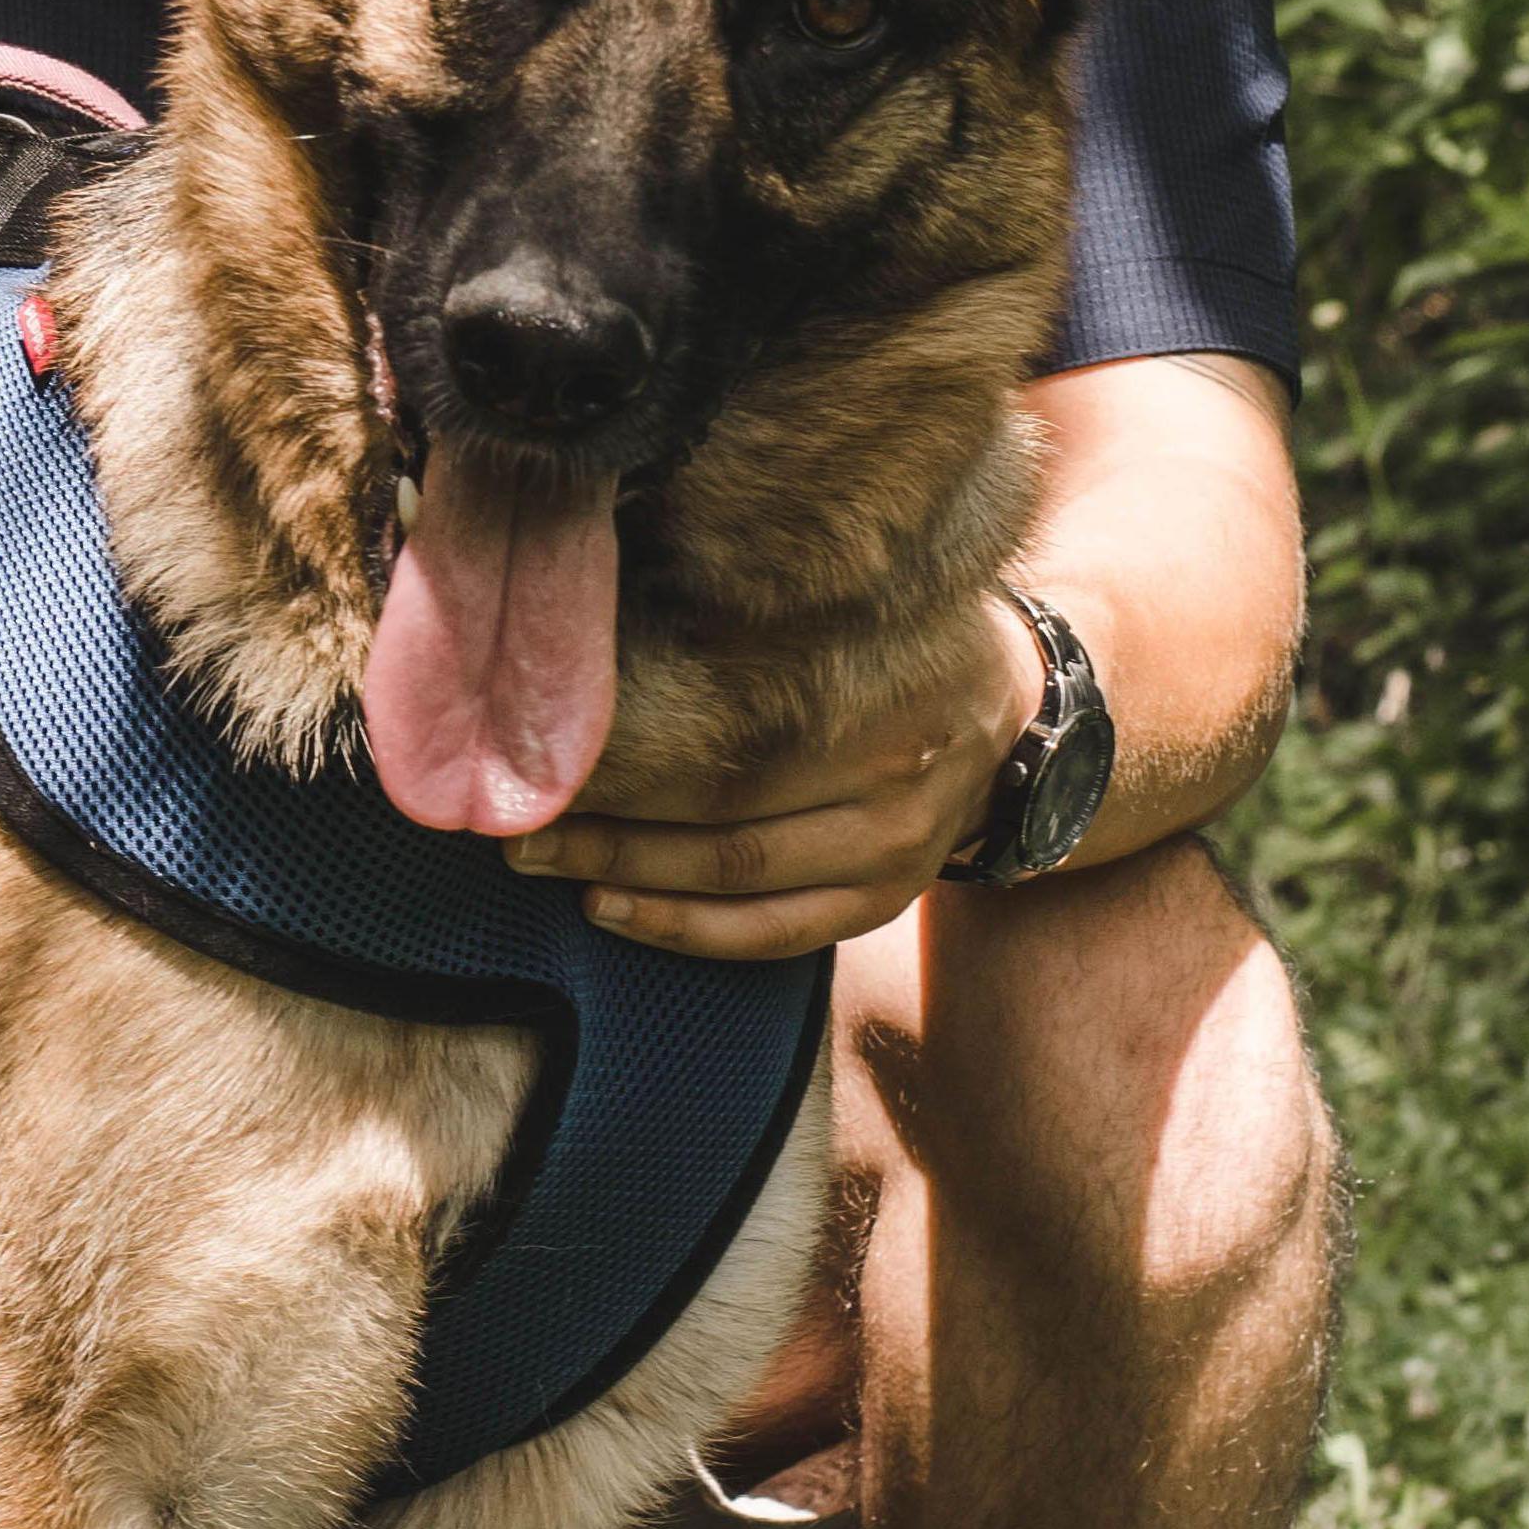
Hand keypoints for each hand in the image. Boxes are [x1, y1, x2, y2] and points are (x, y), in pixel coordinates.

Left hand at [502, 597, 1041, 958]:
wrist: (1016, 714)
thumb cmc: (892, 640)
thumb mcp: (847, 604)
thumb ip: (753, 615)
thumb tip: (610, 592)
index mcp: (877, 686)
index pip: (729, 730)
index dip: (628, 746)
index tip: (538, 739)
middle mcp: (892, 776)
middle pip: (724, 810)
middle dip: (605, 818)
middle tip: (511, 814)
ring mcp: (894, 850)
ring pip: (741, 879)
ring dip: (628, 877)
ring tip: (542, 863)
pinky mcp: (885, 901)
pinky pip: (775, 936)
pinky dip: (688, 931)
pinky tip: (614, 912)